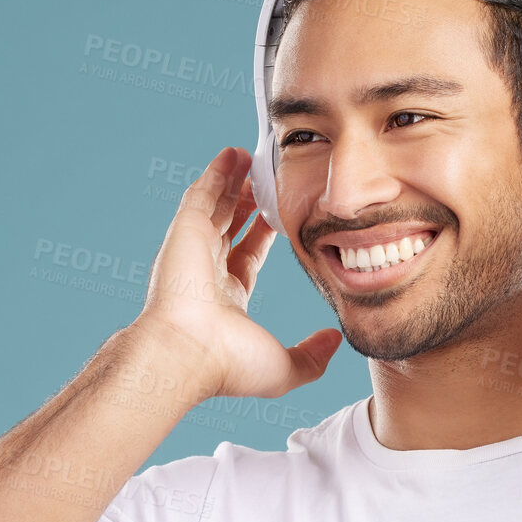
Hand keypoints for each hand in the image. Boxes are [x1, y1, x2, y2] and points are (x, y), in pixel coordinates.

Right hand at [131, 146, 342, 400]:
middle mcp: (207, 271)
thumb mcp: (284, 367)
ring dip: (233, 181)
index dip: (264, 232)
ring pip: (217, 204)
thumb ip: (312, 355)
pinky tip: (234, 154)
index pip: (249, 255)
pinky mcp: (185, 229)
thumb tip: (336, 339)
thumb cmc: (229, 365)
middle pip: (231, 224)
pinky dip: (217, 172)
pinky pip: (203, 193)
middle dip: (247, 200)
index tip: (281, 214)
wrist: (187, 354)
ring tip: (252, 157)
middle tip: (267, 178)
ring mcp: (193, 248)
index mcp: (227, 298)